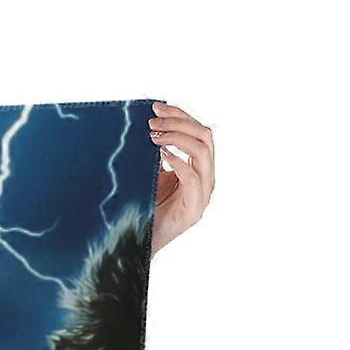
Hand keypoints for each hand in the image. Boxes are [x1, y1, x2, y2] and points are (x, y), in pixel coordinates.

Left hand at [149, 102, 213, 253]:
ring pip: (202, 151)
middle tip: (152, 121)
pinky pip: (192, 176)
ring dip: (177, 138)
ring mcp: (203, 192)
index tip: (156, 106)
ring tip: (153, 136)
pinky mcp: (195, 208)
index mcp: (199, 166)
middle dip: (178, 122)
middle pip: (204, 135)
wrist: (142, 242)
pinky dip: (178, 161)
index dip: (180, 115)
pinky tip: (162, 155)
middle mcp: (206, 177)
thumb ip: (159, 152)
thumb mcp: (153, 173)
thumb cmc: (146, 208)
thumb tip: (149, 124)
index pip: (198, 130)